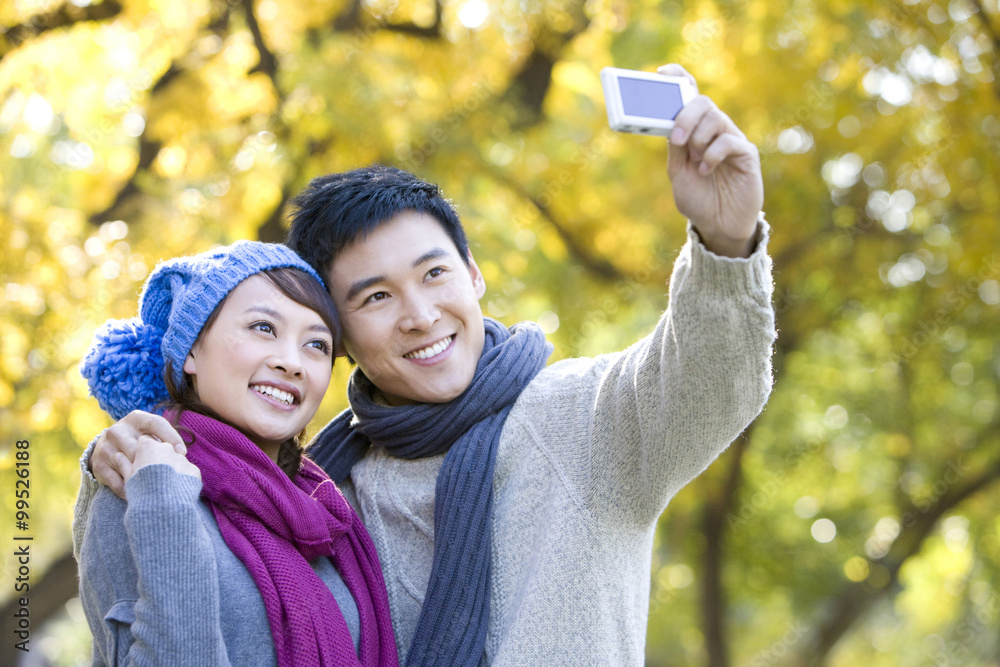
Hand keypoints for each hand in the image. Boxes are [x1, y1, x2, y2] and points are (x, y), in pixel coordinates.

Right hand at [91, 411, 186, 498]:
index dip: (171, 438)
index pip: (156, 423)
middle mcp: (118, 430)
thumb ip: (164, 439)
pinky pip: (118, 482)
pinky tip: (141, 495)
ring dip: (144, 478)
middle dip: (157, 462)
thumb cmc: (138, 440)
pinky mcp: (99, 465)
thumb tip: (181, 455)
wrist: (106, 447)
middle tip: (170, 475)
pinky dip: (130, 491)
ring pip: (130, 466)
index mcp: (135, 418)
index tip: (182, 454)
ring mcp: (106, 447)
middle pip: (142, 448)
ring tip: (158, 488)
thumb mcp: (150, 432)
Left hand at [661, 64, 763, 257]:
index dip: (679, 79)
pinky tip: (705, 169)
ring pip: (716, 118)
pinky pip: (729, 140)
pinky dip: (712, 153)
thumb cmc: (698, 199)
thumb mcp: (677, 172)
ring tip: (695, 161)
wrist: (718, 225)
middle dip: (686, 116)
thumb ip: (675, 147)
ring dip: (699, 138)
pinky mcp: (746, 154)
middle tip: (677, 139)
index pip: (690, 96)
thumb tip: (669, 120)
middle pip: (702, 102)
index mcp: (694, 131)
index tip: (663, 72)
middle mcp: (714, 131)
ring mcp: (732, 140)